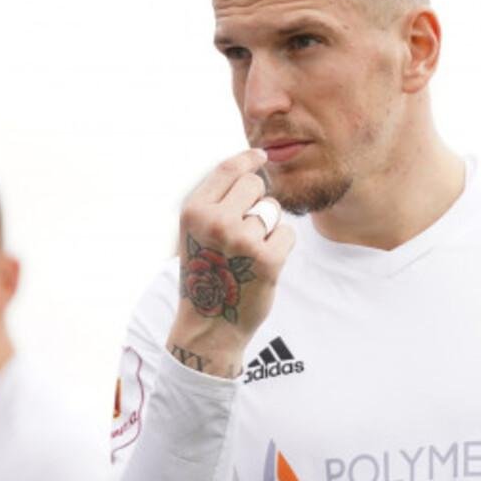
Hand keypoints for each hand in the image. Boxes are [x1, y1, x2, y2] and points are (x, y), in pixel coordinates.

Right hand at [166, 149, 294, 377]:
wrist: (210, 325)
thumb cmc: (206, 274)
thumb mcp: (196, 232)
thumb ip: (216, 200)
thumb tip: (249, 164)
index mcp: (193, 212)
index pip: (228, 170)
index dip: (247, 159)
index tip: (260, 155)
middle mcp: (216, 222)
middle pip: (256, 186)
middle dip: (257, 202)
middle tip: (244, 232)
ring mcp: (242, 240)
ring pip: (272, 211)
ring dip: (267, 228)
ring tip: (248, 253)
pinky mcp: (267, 259)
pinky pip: (287, 233)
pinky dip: (280, 247)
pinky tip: (262, 265)